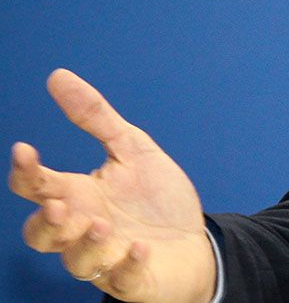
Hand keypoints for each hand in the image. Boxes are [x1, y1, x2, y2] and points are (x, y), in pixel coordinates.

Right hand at [8, 69, 216, 302]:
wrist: (196, 242)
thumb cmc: (156, 200)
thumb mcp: (132, 149)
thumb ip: (95, 117)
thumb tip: (58, 76)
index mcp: (78, 196)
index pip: (37, 187)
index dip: (26, 171)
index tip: (25, 149)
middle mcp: (83, 230)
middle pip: (40, 234)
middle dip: (44, 222)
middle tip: (58, 205)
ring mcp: (106, 258)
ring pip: (75, 261)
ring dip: (84, 244)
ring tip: (102, 224)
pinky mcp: (133, 279)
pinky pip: (122, 278)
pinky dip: (127, 264)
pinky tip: (139, 248)